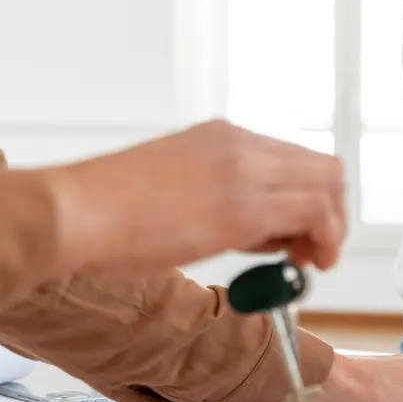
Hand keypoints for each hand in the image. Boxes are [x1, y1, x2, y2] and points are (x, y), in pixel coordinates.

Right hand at [41, 120, 346, 274]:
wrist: (70, 213)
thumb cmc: (105, 213)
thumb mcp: (176, 187)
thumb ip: (222, 198)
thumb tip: (261, 232)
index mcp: (221, 137)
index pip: (295, 159)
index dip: (311, 199)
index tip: (302, 234)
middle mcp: (240, 144)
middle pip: (323, 168)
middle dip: (332, 213)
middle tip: (315, 251)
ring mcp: (245, 170)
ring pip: (328, 184)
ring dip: (331, 228)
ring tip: (308, 262)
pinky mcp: (244, 206)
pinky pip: (314, 212)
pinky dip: (324, 239)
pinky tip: (302, 264)